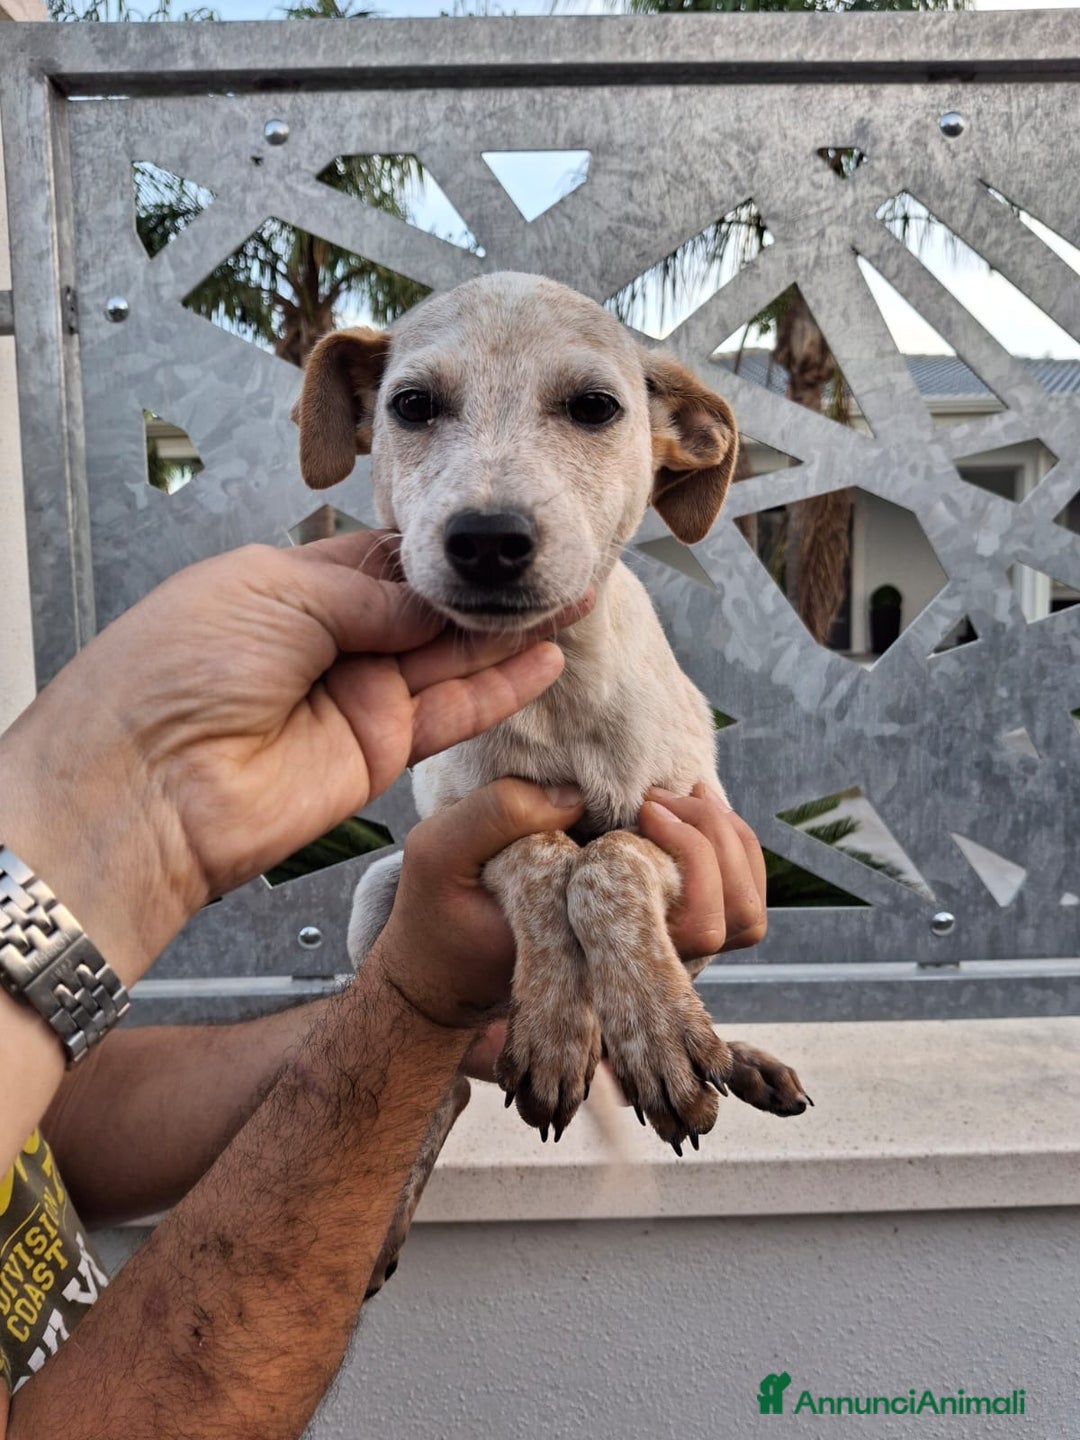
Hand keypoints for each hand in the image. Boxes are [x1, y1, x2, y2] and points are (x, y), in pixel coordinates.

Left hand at [0, 535, 590, 982]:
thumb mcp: (276, 594)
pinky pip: (452, 713)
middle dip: (485, 587)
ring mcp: (358, 698)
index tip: (494, 530)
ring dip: (508, 633)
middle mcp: (330, 642)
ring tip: (569, 598)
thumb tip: (435, 593)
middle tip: (549, 559)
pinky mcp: (380, 753)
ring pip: (449, 658)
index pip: (384, 560)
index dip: (440, 550)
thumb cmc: (179, 671)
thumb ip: (369, 590)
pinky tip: (544, 660)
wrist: (146, 788)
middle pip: (426, 609)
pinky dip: (500, 688)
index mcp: (291, 589)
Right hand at [462, 782, 767, 1081]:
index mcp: (597, 954)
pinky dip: (728, 848)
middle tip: (659, 796)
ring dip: (728, 843)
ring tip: (678, 797)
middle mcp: (638, 968)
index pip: (692, 921)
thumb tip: (578, 793)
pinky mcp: (658, 938)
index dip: (688, 854)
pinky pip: (735, 904)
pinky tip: (685, 809)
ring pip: (746, 916)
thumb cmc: (438, 913)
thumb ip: (497, 815)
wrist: (443, 965)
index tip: (645, 807)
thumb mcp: (439, 855)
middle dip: (711, 839)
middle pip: (732, 919)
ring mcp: (655, 959)